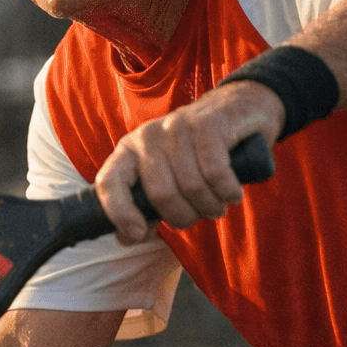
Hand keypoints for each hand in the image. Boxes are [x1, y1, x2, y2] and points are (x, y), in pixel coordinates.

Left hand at [95, 81, 281, 242]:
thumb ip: (146, 207)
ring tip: (219, 202)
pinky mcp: (207, 123)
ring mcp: (176, 126)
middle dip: (185, 216)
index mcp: (129, 150)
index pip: (109, 181)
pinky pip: (215, 172)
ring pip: (190, 187)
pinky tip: (232, 192)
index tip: (138, 234)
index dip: (119, 213)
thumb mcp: (168, 178)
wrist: (237, 110)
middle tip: (201, 214)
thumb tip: (126, 237)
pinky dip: (227, 191)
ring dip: (211, 206)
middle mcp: (147, 136)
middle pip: (160, 194)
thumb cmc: (198, 153)